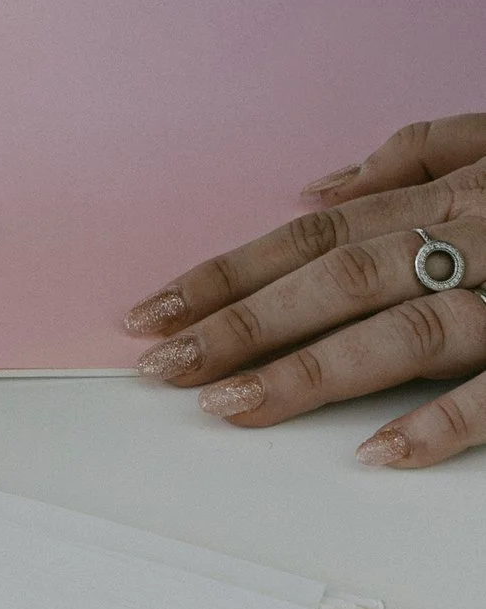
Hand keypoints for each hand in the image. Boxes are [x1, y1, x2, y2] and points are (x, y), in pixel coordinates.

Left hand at [126, 115, 485, 467]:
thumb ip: (415, 157)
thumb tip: (320, 189)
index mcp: (448, 201)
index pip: (317, 238)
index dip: (231, 276)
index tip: (155, 312)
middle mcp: (472, 241)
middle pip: (342, 280)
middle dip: (245, 323)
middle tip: (166, 363)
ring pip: (406, 329)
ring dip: (313, 370)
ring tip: (234, 405)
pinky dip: (441, 421)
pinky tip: (378, 451)